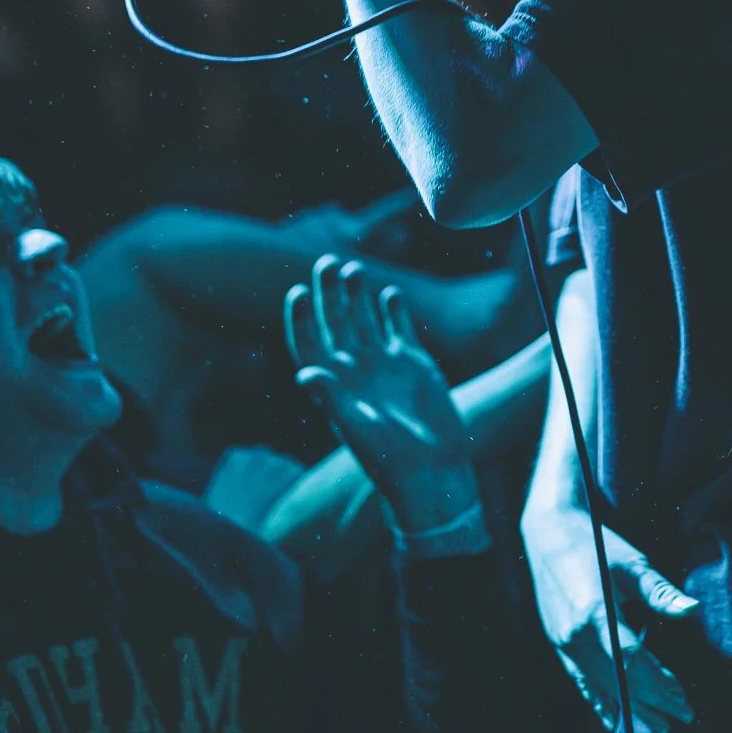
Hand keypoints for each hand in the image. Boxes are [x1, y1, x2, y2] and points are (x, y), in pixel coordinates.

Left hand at [285, 256, 482, 537]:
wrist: (434, 471)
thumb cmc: (391, 458)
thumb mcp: (358, 428)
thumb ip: (333, 399)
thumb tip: (304, 372)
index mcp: (335, 386)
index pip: (311, 345)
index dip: (301, 319)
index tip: (298, 291)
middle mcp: (356, 371)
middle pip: (336, 324)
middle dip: (328, 294)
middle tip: (326, 262)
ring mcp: (385, 365)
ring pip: (365, 321)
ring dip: (357, 296)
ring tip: (352, 268)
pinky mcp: (414, 365)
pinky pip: (400, 329)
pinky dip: (394, 311)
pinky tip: (389, 293)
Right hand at [522, 502, 696, 732]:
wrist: (548, 532)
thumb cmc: (594, 542)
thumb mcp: (631, 563)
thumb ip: (659, 592)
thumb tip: (692, 610)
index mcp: (595, 611)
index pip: (633, 662)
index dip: (660, 684)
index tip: (683, 697)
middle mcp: (576, 634)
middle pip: (619, 680)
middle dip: (653, 702)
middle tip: (682, 717)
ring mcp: (563, 642)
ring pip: (602, 685)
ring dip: (631, 708)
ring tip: (658, 725)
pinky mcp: (557, 643)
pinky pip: (581, 681)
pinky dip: (599, 701)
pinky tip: (614, 718)